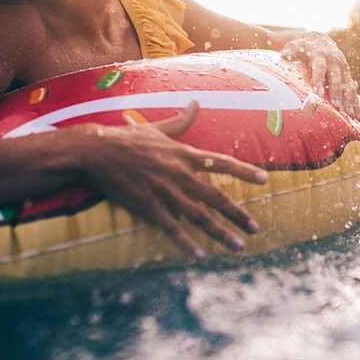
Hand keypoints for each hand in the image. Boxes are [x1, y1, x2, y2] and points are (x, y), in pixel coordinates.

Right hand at [69, 100, 267, 257]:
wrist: (96, 152)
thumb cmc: (126, 139)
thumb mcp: (158, 128)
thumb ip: (181, 120)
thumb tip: (196, 103)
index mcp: (185, 154)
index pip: (222, 163)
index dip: (244, 171)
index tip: (264, 179)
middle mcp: (180, 174)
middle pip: (216, 197)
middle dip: (238, 214)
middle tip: (255, 228)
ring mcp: (165, 191)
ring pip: (200, 216)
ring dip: (221, 233)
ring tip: (238, 247)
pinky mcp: (149, 206)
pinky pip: (172, 228)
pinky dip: (187, 243)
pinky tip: (200, 256)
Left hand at [280, 32, 359, 119]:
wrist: (323, 41)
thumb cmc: (306, 47)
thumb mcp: (297, 44)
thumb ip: (291, 49)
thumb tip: (285, 55)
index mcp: (321, 55)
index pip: (320, 67)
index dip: (319, 78)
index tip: (317, 89)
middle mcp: (335, 62)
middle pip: (337, 79)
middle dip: (337, 93)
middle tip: (336, 107)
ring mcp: (343, 69)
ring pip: (348, 86)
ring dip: (350, 101)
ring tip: (351, 116)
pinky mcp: (348, 76)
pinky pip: (353, 90)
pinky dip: (356, 103)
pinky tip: (358, 116)